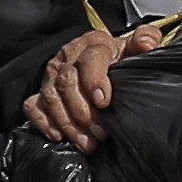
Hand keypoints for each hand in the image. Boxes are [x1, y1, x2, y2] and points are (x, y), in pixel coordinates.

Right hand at [27, 22, 158, 149]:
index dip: (94, 80)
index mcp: (93, 44)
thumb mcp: (135, 48)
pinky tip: (58, 136)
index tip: (103, 102)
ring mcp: (52, 74)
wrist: (105, 63)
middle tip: (101, 133)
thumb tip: (148, 44)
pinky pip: (33, 105)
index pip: (89, 58)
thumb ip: (146, 39)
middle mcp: (69, 56)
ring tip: (87, 143)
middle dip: (83, 112)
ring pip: (50, 97)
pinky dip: (43, 121)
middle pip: (67, 82)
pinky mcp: (42, 90)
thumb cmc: (121, 59)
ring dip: (68, 123)